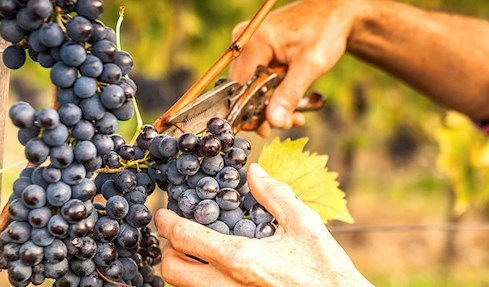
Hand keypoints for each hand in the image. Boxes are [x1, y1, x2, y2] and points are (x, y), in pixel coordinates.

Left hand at [155, 163, 372, 286]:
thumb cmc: (325, 268)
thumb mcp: (305, 223)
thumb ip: (275, 195)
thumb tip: (254, 172)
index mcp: (240, 259)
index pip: (186, 238)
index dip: (167, 223)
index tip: (163, 213)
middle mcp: (227, 285)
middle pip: (172, 271)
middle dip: (166, 250)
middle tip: (175, 234)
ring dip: (181, 267)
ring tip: (192, 250)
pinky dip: (199, 281)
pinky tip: (215, 268)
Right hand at [229, 0, 367, 135]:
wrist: (336, 14)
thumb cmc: (325, 31)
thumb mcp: (310, 65)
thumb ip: (289, 94)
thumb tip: (274, 122)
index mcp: (254, 40)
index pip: (241, 85)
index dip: (251, 111)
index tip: (267, 129)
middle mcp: (246, 41)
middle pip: (244, 88)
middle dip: (264, 111)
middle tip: (287, 124)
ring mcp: (250, 45)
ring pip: (251, 87)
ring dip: (271, 106)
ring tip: (294, 117)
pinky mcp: (258, 51)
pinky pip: (259, 80)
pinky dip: (274, 95)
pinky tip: (291, 106)